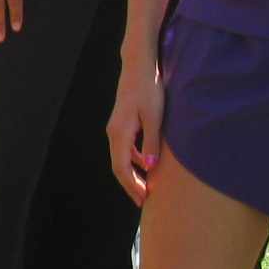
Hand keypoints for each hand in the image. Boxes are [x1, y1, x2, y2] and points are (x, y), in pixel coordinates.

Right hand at [105, 57, 164, 207]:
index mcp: (119, 133)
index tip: (143, 201)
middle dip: (131, 185)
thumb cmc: (148, 89)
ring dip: (133, 174)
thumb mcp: (155, 117)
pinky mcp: (122, 123)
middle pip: (118, 166)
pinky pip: (125, 148)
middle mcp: (113, 132)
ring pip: (121, 158)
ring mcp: (116, 127)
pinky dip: (135, 161)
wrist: (138, 66)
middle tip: (145, 202)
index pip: (121, 167)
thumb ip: (151, 142)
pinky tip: (148, 166)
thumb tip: (149, 166)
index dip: (131, 186)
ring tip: (148, 187)